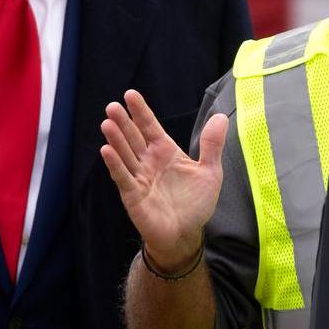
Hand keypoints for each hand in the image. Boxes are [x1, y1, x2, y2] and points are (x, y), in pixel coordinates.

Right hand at [100, 89, 226, 270]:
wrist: (186, 234)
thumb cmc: (195, 203)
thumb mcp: (210, 172)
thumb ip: (212, 145)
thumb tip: (221, 116)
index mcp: (166, 151)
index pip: (150, 127)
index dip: (141, 112)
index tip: (130, 95)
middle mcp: (149, 161)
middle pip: (134, 137)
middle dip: (123, 122)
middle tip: (113, 106)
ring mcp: (139, 177)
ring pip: (125, 154)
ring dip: (116, 139)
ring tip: (107, 122)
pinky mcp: (133, 195)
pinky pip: (122, 177)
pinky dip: (115, 164)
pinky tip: (106, 150)